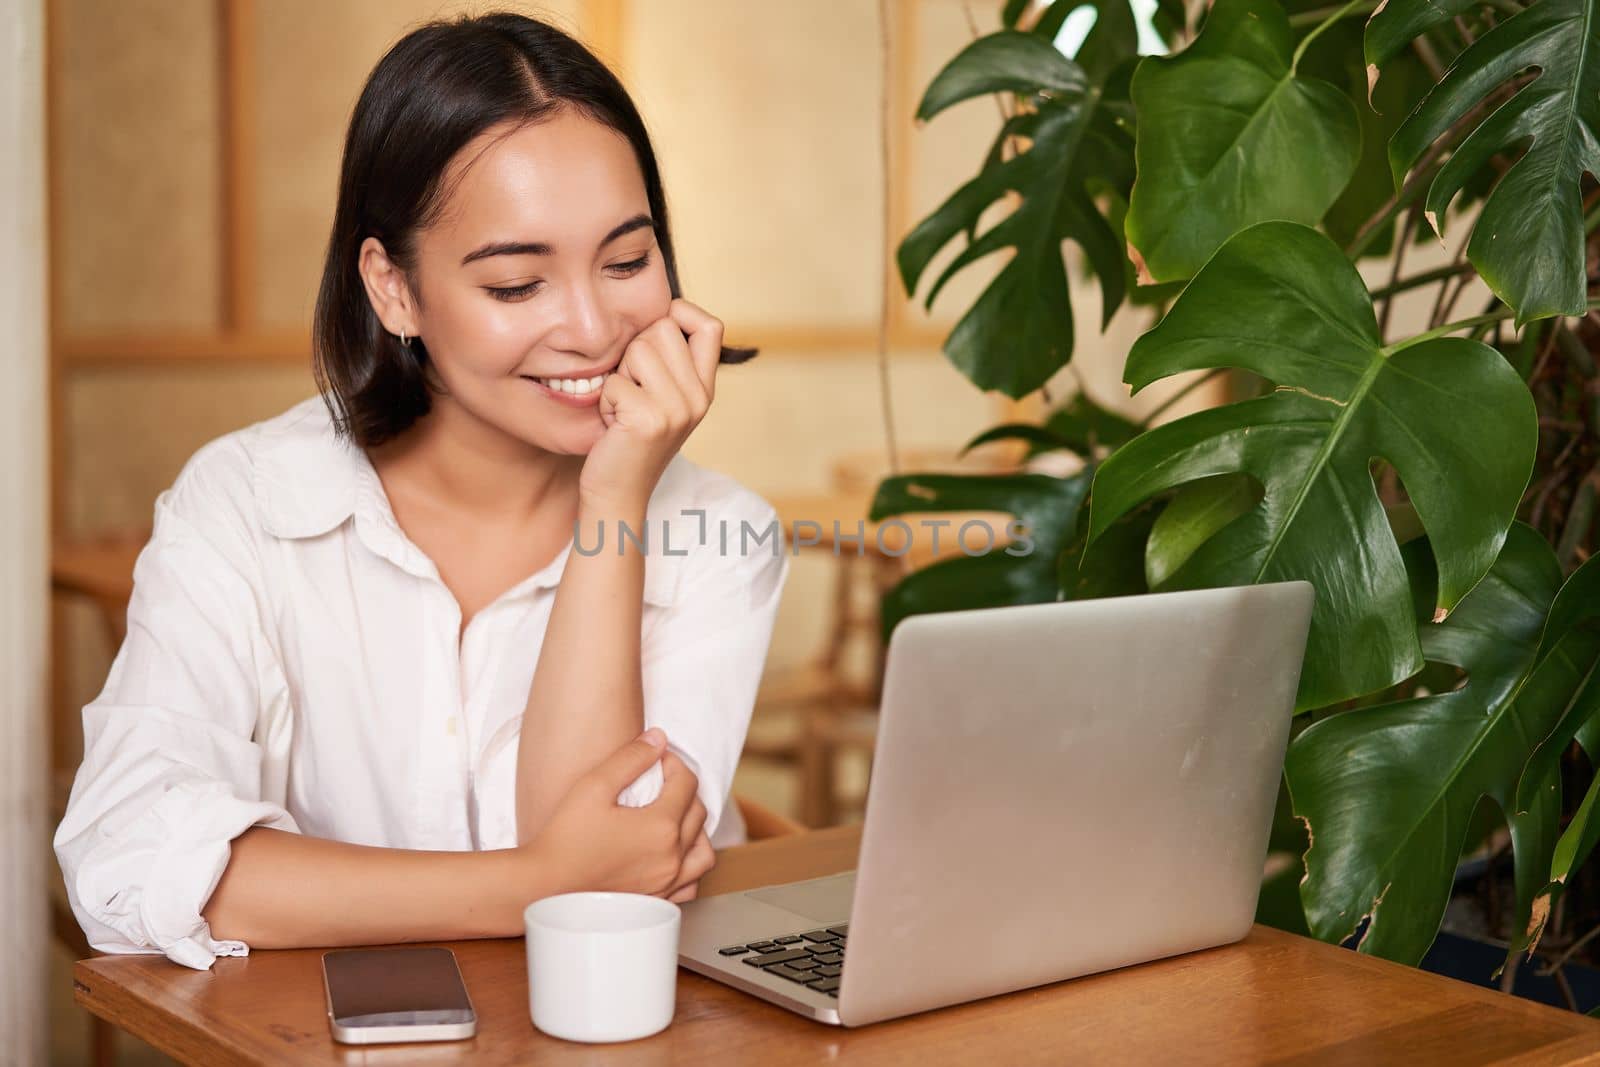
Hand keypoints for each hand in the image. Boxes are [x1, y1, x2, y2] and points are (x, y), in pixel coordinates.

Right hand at [527, 728, 714, 897]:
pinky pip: (691, 883)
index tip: (655, 759)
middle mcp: (672, 857)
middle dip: (683, 788)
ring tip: (673, 817)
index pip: (686, 782)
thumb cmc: (564, 839)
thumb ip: (631, 757)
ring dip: (695, 828)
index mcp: (661, 827)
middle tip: (659, 780)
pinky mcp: (657, 901)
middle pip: (698, 811)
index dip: (673, 762)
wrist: (543, 887)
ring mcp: (667, 883)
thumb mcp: (594, 786)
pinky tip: (672, 854)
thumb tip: (659, 738)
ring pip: (704, 850)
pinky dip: (690, 865)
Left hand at [579, 299, 721, 512]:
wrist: (618, 493)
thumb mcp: (660, 398)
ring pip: (638, 349)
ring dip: (618, 374)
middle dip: (634, 349)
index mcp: (705, 388)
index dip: (678, 315)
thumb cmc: (629, 439)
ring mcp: (678, 410)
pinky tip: (614, 424)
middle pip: (663, 328)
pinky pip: (615, 382)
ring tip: (623, 405)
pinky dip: (605, 400)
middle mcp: (699, 397)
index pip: (710, 325)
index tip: (655, 337)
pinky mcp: (651, 421)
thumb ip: (668, 362)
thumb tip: (657, 310)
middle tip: (632, 388)